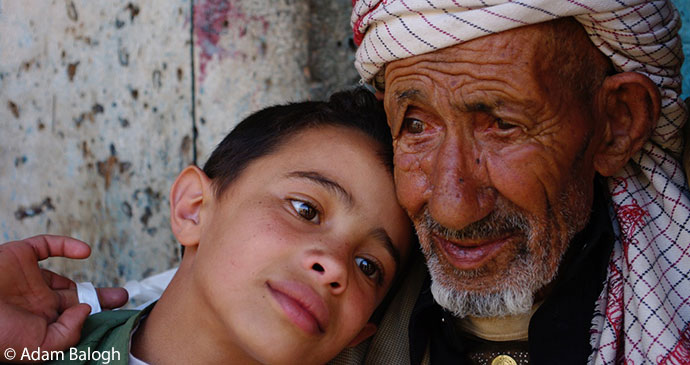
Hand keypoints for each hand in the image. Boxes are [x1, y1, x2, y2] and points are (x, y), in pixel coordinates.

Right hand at [0, 235, 127, 361]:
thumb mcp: (40, 347)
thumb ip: (68, 332)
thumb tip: (86, 311)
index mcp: (37, 322)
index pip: (70, 318)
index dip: (93, 316)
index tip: (117, 315)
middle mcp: (34, 302)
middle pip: (73, 299)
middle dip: (99, 299)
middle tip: (123, 298)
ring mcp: (27, 279)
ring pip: (63, 276)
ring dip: (86, 278)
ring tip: (116, 291)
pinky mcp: (19, 256)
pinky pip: (46, 246)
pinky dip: (66, 245)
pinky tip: (84, 252)